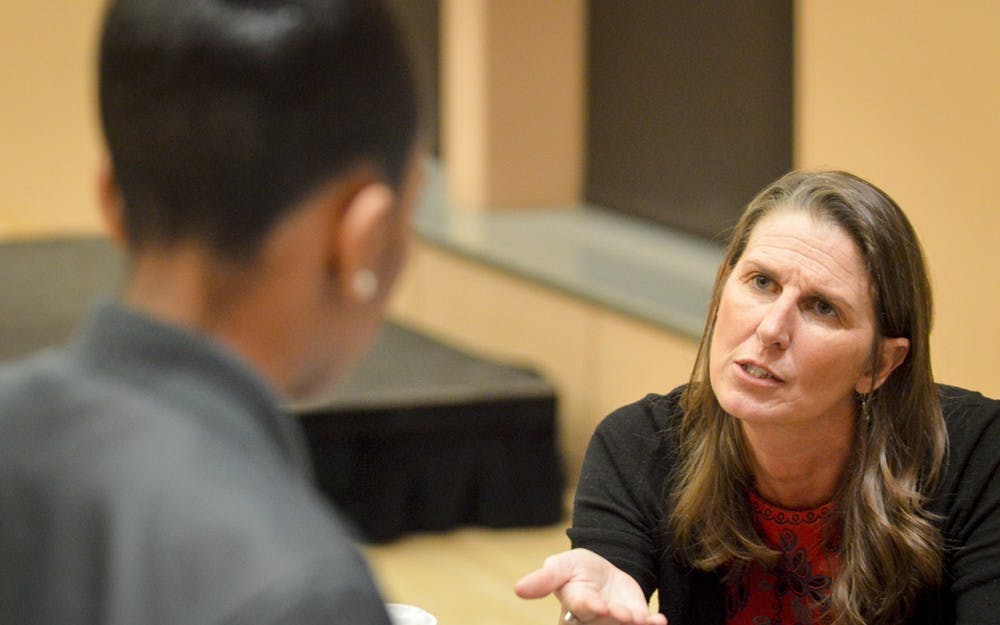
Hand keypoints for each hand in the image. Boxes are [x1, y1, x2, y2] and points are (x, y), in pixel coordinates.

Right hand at [514, 548, 667, 624]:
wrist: (604, 572)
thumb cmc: (576, 570)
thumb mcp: (560, 566)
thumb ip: (544, 579)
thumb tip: (518, 589)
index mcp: (576, 606)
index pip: (582, 609)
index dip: (591, 608)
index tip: (597, 605)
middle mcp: (596, 618)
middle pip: (605, 623)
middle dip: (616, 620)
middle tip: (626, 615)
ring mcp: (617, 621)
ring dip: (635, 624)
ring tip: (642, 619)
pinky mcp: (637, 619)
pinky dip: (654, 624)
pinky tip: (659, 620)